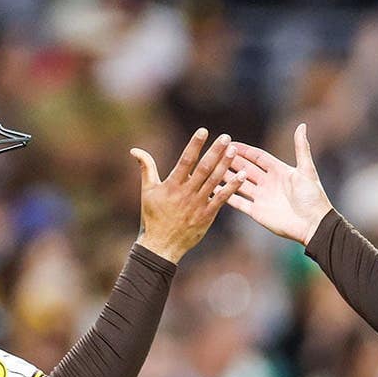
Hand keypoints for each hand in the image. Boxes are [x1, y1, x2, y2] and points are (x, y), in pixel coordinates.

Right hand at [131, 129, 243, 263]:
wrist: (161, 245)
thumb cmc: (153, 216)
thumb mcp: (147, 191)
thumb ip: (146, 168)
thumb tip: (135, 150)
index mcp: (172, 185)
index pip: (186, 160)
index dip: (195, 145)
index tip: (203, 131)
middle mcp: (186, 193)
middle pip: (204, 168)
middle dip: (216, 152)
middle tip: (226, 137)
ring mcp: (198, 204)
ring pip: (215, 181)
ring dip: (226, 165)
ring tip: (235, 150)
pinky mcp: (207, 215)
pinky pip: (222, 199)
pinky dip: (232, 187)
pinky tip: (242, 176)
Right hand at [226, 123, 333, 245]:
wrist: (313, 225)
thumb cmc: (313, 197)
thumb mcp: (306, 170)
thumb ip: (301, 148)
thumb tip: (301, 125)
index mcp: (279, 171)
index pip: (258, 157)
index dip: (245, 150)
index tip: (230, 142)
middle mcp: (268, 183)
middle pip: (246, 168)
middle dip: (231, 160)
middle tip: (216, 152)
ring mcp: (261, 197)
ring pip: (239, 184)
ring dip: (226, 176)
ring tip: (210, 169)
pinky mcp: (256, 212)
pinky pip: (238, 202)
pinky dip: (227, 196)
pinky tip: (214, 189)